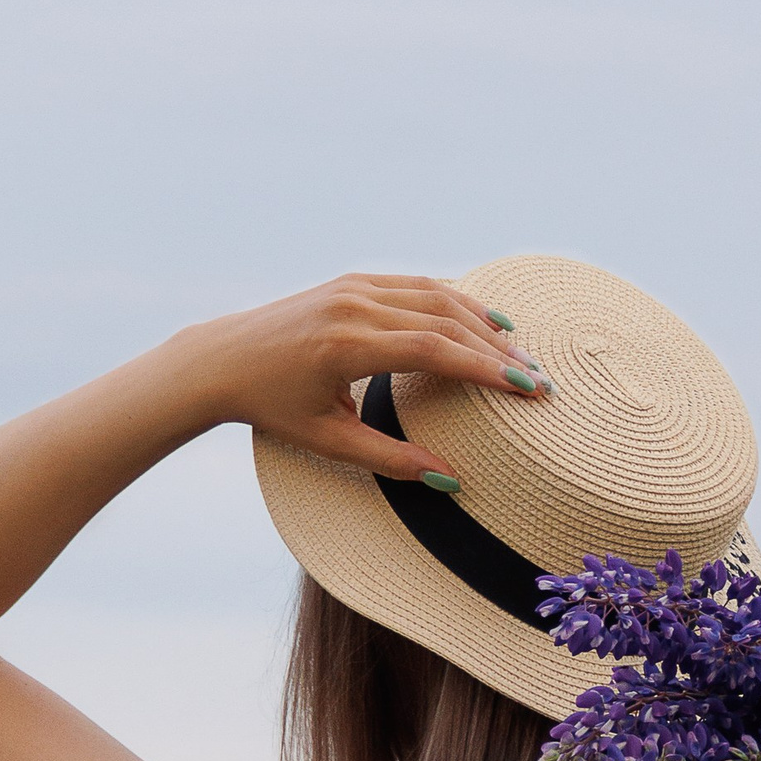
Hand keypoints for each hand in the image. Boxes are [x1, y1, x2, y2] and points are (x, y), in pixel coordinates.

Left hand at [175, 273, 548, 482]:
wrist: (221, 360)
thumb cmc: (272, 408)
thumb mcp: (328, 443)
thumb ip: (389, 460)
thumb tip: (450, 480)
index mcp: (347, 345)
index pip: (435, 351)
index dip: (485, 369)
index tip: (526, 389)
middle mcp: (353, 305)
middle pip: (445, 319)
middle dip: (496, 350)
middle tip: (538, 378)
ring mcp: (354, 286)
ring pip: (436, 295)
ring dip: (482, 323)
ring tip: (520, 351)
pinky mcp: (352, 280)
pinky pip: (416, 286)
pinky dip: (454, 302)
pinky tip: (482, 322)